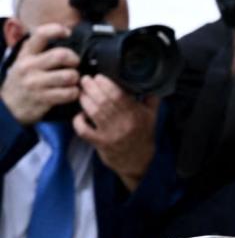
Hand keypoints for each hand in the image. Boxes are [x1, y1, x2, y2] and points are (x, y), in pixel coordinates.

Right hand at [0, 23, 79, 125]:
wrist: (7, 107)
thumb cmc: (22, 80)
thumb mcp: (23, 61)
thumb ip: (38, 49)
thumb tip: (63, 33)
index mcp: (26, 54)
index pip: (41, 34)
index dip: (56, 30)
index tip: (67, 32)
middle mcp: (29, 67)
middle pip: (62, 55)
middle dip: (74, 59)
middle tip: (74, 64)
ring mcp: (35, 83)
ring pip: (69, 75)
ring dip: (76, 78)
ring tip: (72, 80)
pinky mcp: (42, 99)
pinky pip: (69, 93)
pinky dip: (75, 92)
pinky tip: (70, 92)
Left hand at [73, 75, 157, 190]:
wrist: (138, 160)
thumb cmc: (143, 136)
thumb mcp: (152, 117)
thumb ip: (151, 99)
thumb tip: (149, 83)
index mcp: (136, 114)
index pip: (119, 95)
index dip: (106, 84)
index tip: (99, 77)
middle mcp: (123, 123)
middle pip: (104, 102)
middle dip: (92, 88)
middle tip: (85, 80)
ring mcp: (110, 134)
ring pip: (94, 113)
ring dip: (85, 100)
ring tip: (81, 92)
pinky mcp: (100, 143)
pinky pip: (85, 131)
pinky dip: (79, 121)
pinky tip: (79, 114)